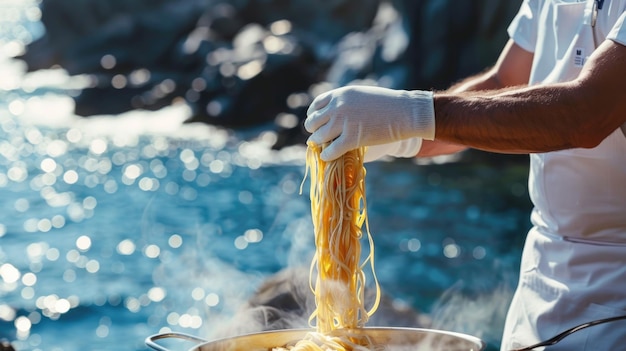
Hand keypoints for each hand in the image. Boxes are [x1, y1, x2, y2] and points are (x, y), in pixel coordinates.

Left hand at [305, 85, 434, 160]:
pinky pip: (330, 150)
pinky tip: (327, 157)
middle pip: (313, 122)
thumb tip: (334, 111)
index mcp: (340, 94)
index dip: (314, 115)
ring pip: (319, 137)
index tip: (317, 123)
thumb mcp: (361, 95)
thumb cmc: (388, 103)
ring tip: (323, 147)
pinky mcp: (352, 139)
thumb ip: (346, 101)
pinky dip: (326, 155)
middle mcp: (338, 107)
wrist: (405, 112)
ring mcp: (344, 123)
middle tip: (319, 137)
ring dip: (319, 143)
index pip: (315, 106)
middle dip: (314, 130)